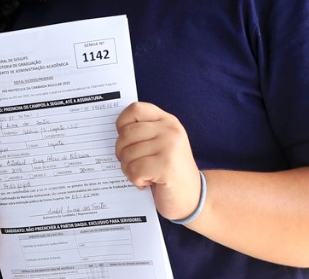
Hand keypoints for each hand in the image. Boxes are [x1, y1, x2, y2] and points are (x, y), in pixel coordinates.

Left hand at [115, 101, 201, 221]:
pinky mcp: (167, 166)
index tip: (127, 140)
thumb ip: (142, 131)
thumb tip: (115, 131)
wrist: (193, 198)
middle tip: (136, 164)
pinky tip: (149, 182)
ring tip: (145, 174)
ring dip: (130, 169)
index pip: (134, 109)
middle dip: (122, 153)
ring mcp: (170, 147)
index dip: (122, 124)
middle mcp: (170, 130)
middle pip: (125, 134)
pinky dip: (136, 180)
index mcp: (167, 121)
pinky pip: (134, 170)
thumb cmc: (169, 171)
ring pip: (127, 154)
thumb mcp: (159, 143)